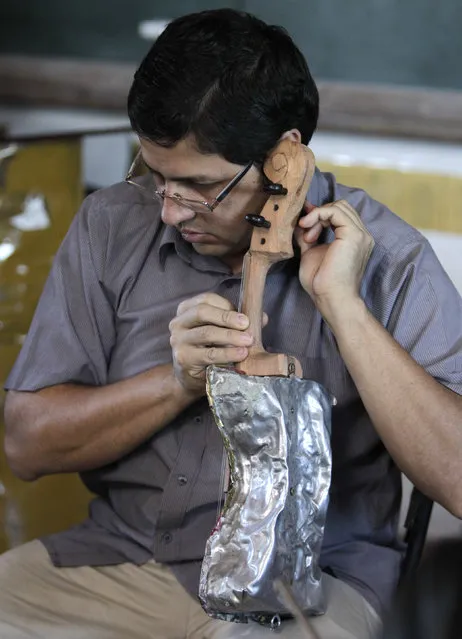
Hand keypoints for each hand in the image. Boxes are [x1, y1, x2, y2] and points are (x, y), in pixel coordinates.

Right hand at [169, 293, 254, 394]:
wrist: (191, 379)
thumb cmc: (207, 350)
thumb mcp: (221, 332)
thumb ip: (238, 323)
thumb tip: (262, 317)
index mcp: (186, 310)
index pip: (206, 299)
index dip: (227, 305)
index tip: (245, 316)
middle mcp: (178, 323)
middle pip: (202, 312)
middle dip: (227, 318)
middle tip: (247, 325)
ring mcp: (178, 341)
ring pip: (206, 333)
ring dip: (230, 336)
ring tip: (247, 341)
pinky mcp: (183, 358)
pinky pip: (209, 354)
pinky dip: (227, 354)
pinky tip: (240, 354)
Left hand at [295, 199, 373, 322]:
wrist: (331, 298)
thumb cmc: (322, 282)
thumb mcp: (311, 252)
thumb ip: (308, 235)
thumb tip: (299, 222)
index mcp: (354, 239)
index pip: (340, 214)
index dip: (320, 214)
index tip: (303, 224)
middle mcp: (361, 234)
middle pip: (341, 206)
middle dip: (319, 215)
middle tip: (306, 236)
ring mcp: (360, 234)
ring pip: (338, 206)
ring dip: (317, 217)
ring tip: (308, 238)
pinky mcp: (353, 234)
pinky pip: (334, 211)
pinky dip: (317, 215)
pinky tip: (308, 229)